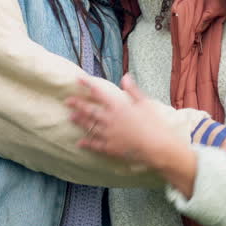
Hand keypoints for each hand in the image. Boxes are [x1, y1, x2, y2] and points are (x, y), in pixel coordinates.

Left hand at [67, 74, 197, 194]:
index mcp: (119, 107)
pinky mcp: (111, 148)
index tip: (78, 79)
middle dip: (78, 104)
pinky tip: (79, 143)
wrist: (158, 147)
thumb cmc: (155, 124)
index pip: (99, 92)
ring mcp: (109, 135)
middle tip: (67, 101)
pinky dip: (87, 143)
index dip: (88, 84)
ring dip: (80, 121)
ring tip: (71, 117)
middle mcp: (110, 120)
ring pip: (90, 126)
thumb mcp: (145, 103)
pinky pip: (96, 145)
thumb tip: (125, 77)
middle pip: (90, 110)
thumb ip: (133, 90)